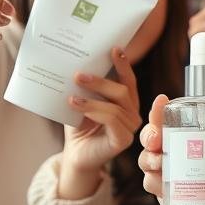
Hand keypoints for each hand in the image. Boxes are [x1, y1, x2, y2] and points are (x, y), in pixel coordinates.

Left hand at [59, 47, 140, 198]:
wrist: (75, 155)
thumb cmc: (79, 128)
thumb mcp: (83, 102)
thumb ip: (86, 88)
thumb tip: (76, 64)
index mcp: (127, 103)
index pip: (129, 81)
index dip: (123, 65)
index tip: (114, 49)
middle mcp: (133, 114)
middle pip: (123, 91)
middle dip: (101, 81)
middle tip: (78, 74)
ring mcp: (131, 128)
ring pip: (116, 105)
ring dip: (92, 98)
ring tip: (71, 96)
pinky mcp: (123, 140)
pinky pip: (112, 120)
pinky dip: (93, 111)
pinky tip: (76, 106)